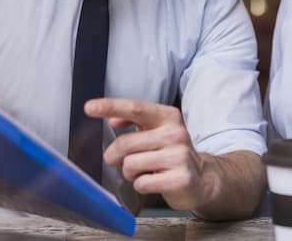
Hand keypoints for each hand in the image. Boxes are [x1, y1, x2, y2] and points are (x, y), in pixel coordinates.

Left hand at [86, 99, 209, 211]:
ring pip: (130, 165)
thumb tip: (113, 120)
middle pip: (125, 143)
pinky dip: (141, 185)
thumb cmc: (172, 153)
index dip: (110, 106)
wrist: (201, 178)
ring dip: (130, 172)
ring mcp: (179, 156)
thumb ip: (135, 121)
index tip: (90, 107)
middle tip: (120, 160)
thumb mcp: (156, 130)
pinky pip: (141, 183)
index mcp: (168, 117)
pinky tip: (154, 181)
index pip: (135, 108)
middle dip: (115, 155)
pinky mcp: (179, 178)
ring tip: (144, 171)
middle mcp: (175, 133)